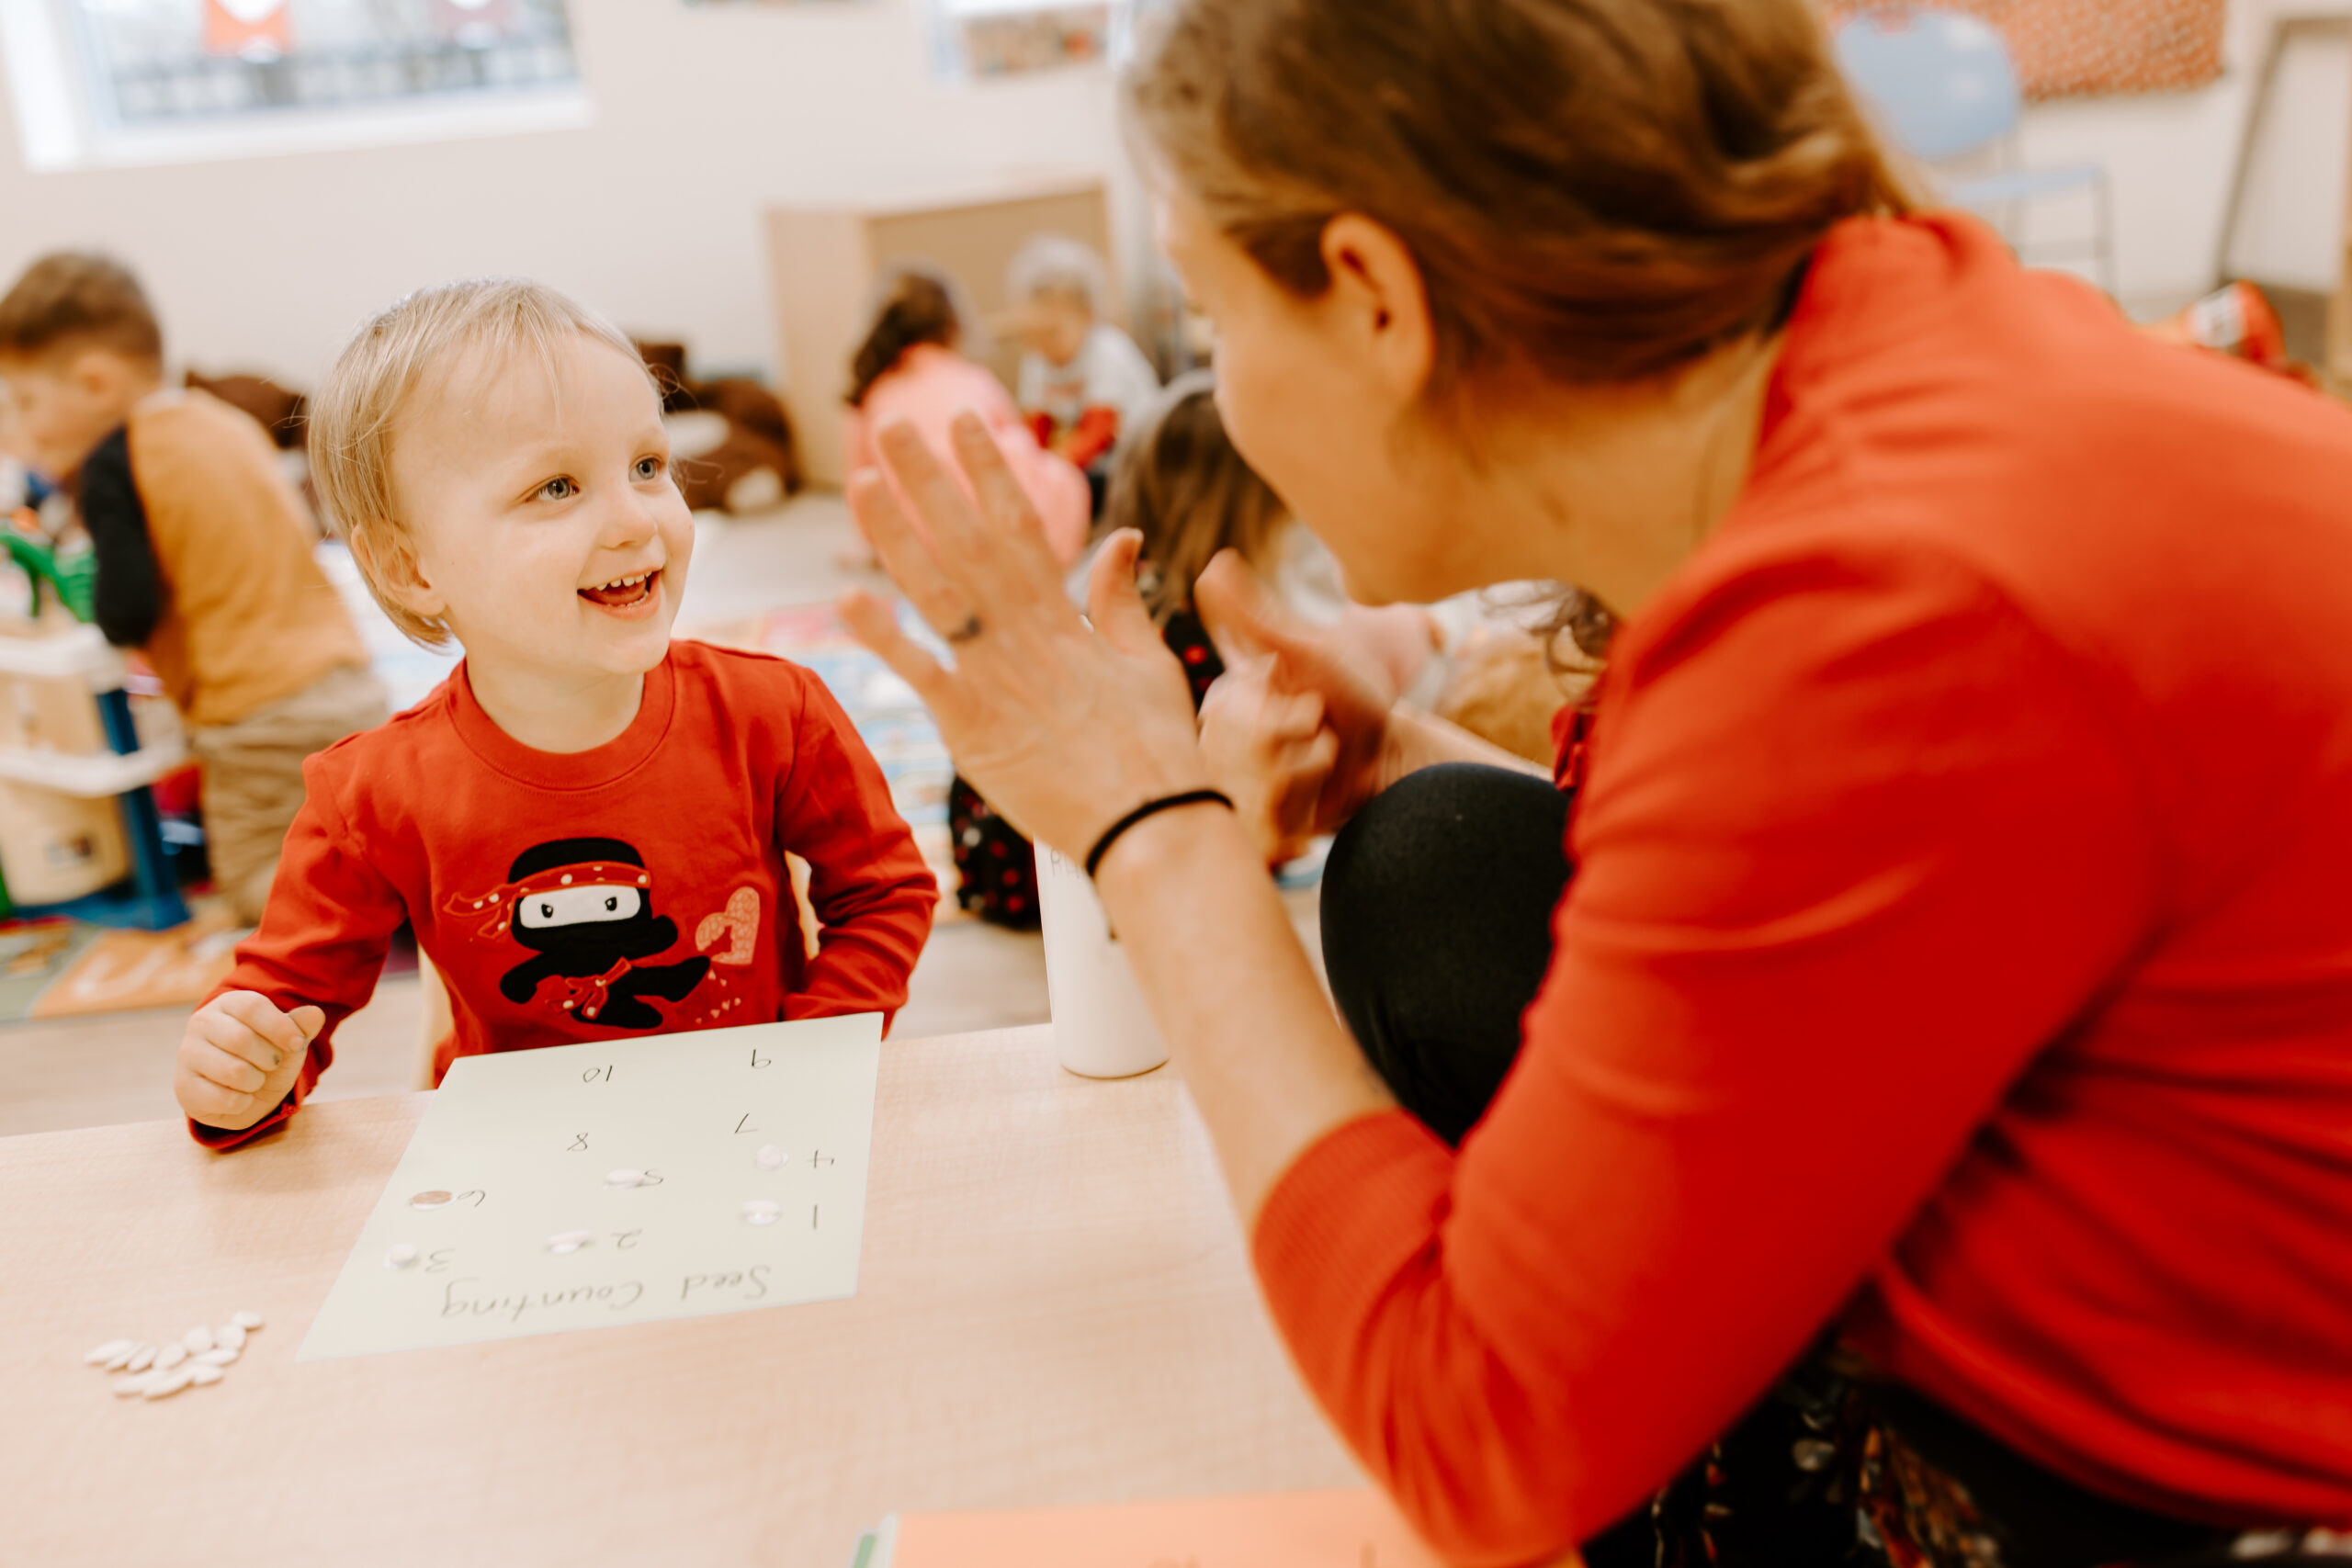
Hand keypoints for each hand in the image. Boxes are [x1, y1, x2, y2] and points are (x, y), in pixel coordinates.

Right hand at [175, 991, 322, 1131]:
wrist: (242, 1092)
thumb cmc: (265, 1058)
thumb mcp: (287, 1041)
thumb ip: (300, 1027)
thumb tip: (315, 1014)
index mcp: (227, 1004)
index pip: (251, 1006)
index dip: (280, 1026)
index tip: (297, 1044)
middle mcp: (201, 1024)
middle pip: (241, 1039)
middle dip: (270, 1058)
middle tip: (273, 1064)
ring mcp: (188, 1055)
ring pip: (233, 1071)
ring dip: (257, 1081)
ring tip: (255, 1079)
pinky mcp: (184, 1086)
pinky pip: (223, 1098)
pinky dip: (243, 1102)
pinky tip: (240, 1096)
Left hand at [838, 413, 1212, 858]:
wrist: (1151, 826)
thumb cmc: (1159, 752)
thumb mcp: (1149, 664)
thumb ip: (1121, 599)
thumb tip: (1121, 536)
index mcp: (1067, 617)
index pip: (1021, 524)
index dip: (989, 470)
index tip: (966, 422)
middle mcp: (1025, 634)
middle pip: (966, 540)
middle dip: (929, 480)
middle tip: (892, 424)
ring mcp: (995, 678)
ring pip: (936, 590)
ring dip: (894, 533)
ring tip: (862, 482)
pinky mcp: (972, 728)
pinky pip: (920, 672)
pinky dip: (883, 634)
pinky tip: (847, 595)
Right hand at [1194, 550, 1399, 843]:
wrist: (1389, 756)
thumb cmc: (1352, 695)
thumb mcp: (1304, 652)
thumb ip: (1254, 615)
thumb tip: (1213, 564)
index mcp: (1225, 700)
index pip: (1240, 711)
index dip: (1286, 711)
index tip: (1307, 703)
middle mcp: (1224, 744)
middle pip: (1258, 750)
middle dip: (1307, 740)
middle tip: (1321, 730)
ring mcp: (1240, 786)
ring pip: (1270, 787)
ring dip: (1313, 773)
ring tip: (1323, 761)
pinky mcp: (1258, 827)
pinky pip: (1274, 826)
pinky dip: (1308, 811)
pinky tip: (1316, 799)